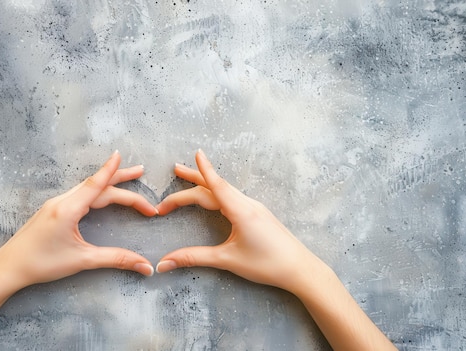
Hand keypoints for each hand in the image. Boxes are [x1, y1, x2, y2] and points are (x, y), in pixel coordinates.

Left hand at [0, 151, 156, 292]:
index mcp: (68, 209)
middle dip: (120, 177)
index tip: (121, 155)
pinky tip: (100, 193)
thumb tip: (145, 266)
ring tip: (125, 179)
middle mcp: (61, 201)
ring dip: (108, 183)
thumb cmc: (41, 263)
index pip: (96, 184)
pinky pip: (77, 194)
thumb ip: (116, 259)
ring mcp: (55, 204)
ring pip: (86, 188)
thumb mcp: (82, 260)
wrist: (8, 268)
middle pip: (96, 184)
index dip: (112, 170)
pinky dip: (95, 190)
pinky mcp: (51, 211)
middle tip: (140, 171)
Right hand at [155, 150, 321, 293]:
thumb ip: (194, 257)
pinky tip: (215, 195)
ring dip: (206, 183)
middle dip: (194, 177)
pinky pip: (233, 197)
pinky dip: (218, 191)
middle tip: (175, 170)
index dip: (202, 169)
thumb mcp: (227, 260)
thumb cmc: (267, 265)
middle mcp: (247, 204)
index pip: (215, 185)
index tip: (195, 153)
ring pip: (225, 190)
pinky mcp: (258, 214)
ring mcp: (254, 208)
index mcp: (240, 211)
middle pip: (215, 185)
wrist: (301, 269)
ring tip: (190, 178)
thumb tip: (164, 262)